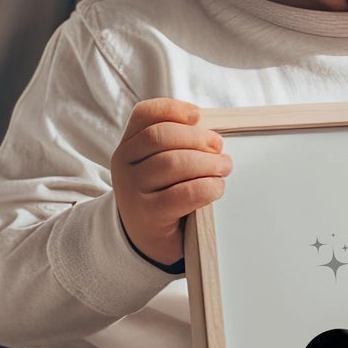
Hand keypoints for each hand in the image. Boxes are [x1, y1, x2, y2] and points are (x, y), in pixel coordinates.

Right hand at [110, 98, 231, 266]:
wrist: (145, 239)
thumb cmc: (161, 195)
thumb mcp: (159, 165)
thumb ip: (177, 144)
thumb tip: (213, 133)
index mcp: (129, 145)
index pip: (145, 115)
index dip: (173, 109)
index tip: (198, 116)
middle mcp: (124, 164)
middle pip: (161, 136)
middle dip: (197, 138)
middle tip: (219, 148)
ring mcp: (132, 190)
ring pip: (172, 163)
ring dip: (207, 163)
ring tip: (224, 168)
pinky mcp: (148, 214)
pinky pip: (184, 193)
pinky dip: (207, 187)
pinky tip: (216, 188)